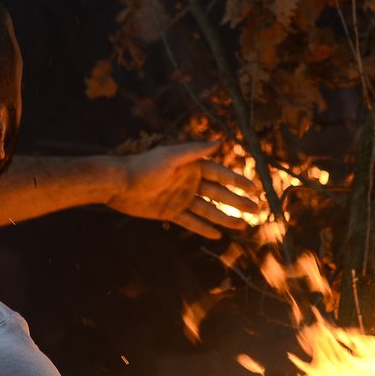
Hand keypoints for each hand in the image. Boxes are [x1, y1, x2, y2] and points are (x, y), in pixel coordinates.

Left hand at [107, 142, 258, 239]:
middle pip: (218, 194)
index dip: (237, 181)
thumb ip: (195, 151)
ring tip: (241, 225)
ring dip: (224, 217)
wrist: (119, 184)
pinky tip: (217, 235)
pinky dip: (203, 228)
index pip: (220, 174)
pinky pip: (191, 222)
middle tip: (256, 210)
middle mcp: (189, 182)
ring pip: (208, 210)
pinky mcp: (170, 212)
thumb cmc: (144, 167)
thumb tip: (220, 141)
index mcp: (191, 166)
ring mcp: (180, 198)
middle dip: (237, 201)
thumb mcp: (171, 157)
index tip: (254, 188)